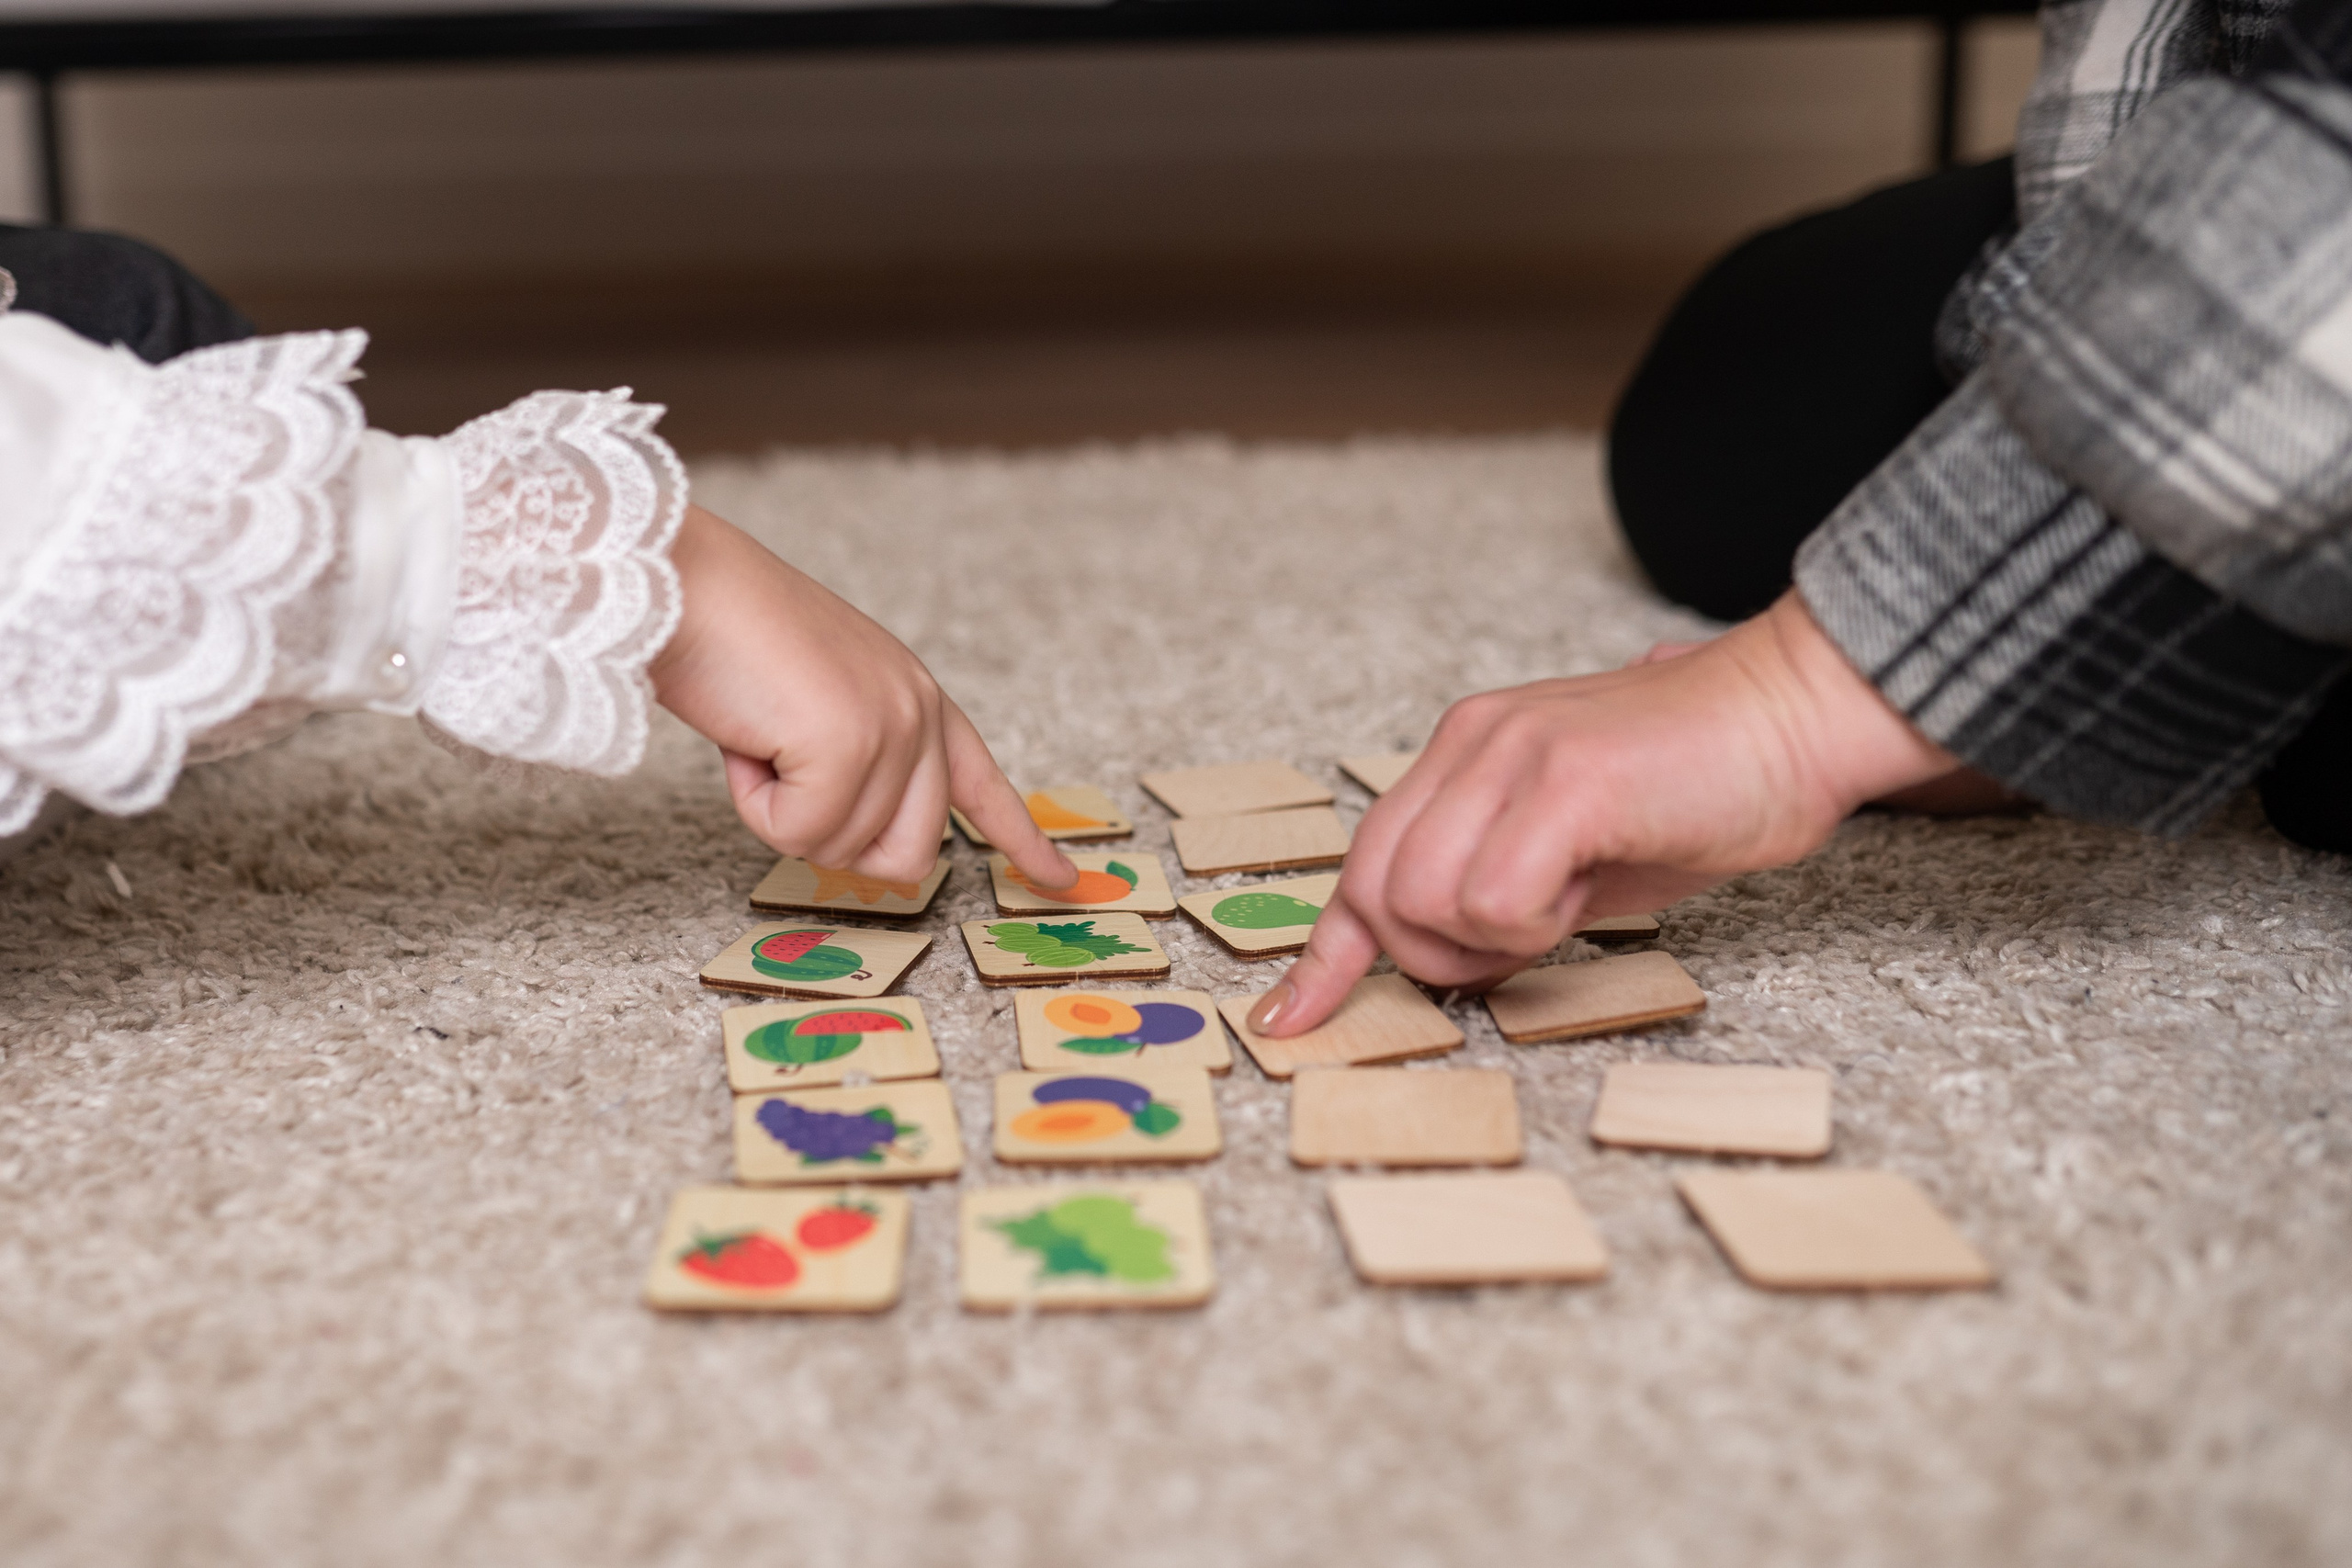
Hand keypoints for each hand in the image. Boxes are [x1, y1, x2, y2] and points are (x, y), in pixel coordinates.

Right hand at [649, 505, 1077, 888]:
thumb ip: (856, 762)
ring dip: (782, 814)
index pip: (984, 786)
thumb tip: (858, 844)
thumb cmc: (728, 643)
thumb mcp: (816, 705)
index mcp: (919, 700)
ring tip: (759, 737)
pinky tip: (746, 741)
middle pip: (907, 855)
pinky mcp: (850, 743)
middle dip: (833, 841)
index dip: (1024, 842)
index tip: (1063, 884)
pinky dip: (756, 804)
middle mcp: (921, 711)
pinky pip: (799, 835)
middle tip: (784, 780)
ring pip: (844, 852)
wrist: (683, 584)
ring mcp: (893, 726)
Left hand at [1249, 592, 1954, 1034]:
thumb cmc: (1701, 789)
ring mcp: (1511, 756)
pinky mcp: (1564, 781)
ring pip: (1422, 903)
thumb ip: (1496, 893)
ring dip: (1494, 937)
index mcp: (1463, 754)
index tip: (1291, 1020)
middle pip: (1376, 895)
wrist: (1799, 717)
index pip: (1361, 866)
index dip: (1324, 956)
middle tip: (1526, 937)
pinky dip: (1533, 925)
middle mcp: (1470, 743)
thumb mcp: (1571, 853)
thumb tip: (1446, 965)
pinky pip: (1492, 898)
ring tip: (1571, 897)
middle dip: (1436, 956)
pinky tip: (1588, 890)